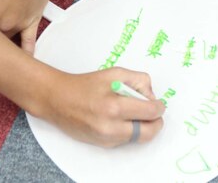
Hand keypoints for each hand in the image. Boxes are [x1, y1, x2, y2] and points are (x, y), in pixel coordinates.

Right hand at [43, 68, 165, 147]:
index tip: (158, 103)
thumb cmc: (87, 85)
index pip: (150, 112)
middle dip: (156, 122)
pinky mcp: (102, 144)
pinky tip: (121, 118)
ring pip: (138, 138)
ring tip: (134, 112)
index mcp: (115, 106)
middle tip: (154, 112)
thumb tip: (151, 97)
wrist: (59, 100)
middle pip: (149, 132)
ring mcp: (105, 138)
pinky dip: (129, 130)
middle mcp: (110, 127)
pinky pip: (125, 140)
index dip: (159, 107)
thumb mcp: (116, 73)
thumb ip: (139, 81)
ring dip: (142, 126)